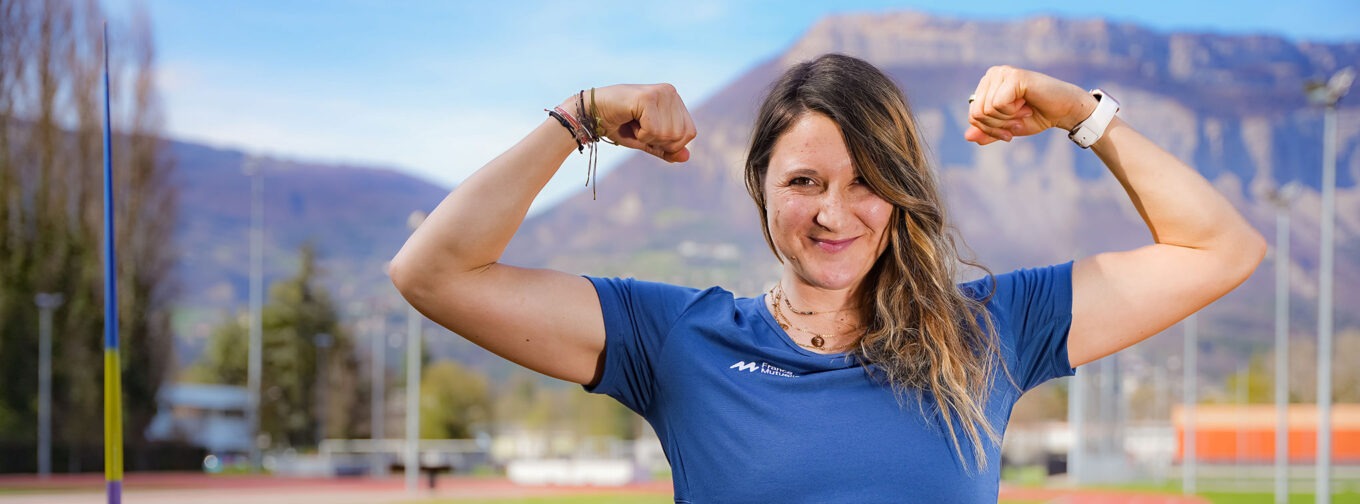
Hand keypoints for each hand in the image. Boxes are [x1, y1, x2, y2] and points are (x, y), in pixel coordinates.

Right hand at [564, 84, 696, 162]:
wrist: (592, 114)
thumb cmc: (619, 124)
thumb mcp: (647, 140)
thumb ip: (667, 149)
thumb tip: (687, 157)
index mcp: (674, 100)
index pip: (689, 133)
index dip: (670, 144)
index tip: (648, 133)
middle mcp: (671, 92)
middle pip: (681, 136)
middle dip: (658, 141)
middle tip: (639, 128)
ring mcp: (660, 92)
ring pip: (668, 134)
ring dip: (647, 137)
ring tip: (633, 123)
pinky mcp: (648, 97)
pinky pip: (653, 130)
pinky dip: (640, 134)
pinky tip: (630, 120)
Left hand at [963, 66, 1097, 145]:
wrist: (1065, 111)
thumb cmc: (1038, 116)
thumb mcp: (1007, 128)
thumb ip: (987, 131)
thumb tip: (967, 137)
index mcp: (987, 85)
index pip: (973, 115)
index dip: (990, 129)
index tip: (1010, 129)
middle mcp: (992, 75)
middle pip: (977, 114)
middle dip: (998, 126)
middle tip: (1019, 119)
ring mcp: (1002, 73)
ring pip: (986, 110)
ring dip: (1008, 118)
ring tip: (1024, 110)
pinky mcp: (1013, 76)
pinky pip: (998, 104)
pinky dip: (1013, 112)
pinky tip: (1026, 104)